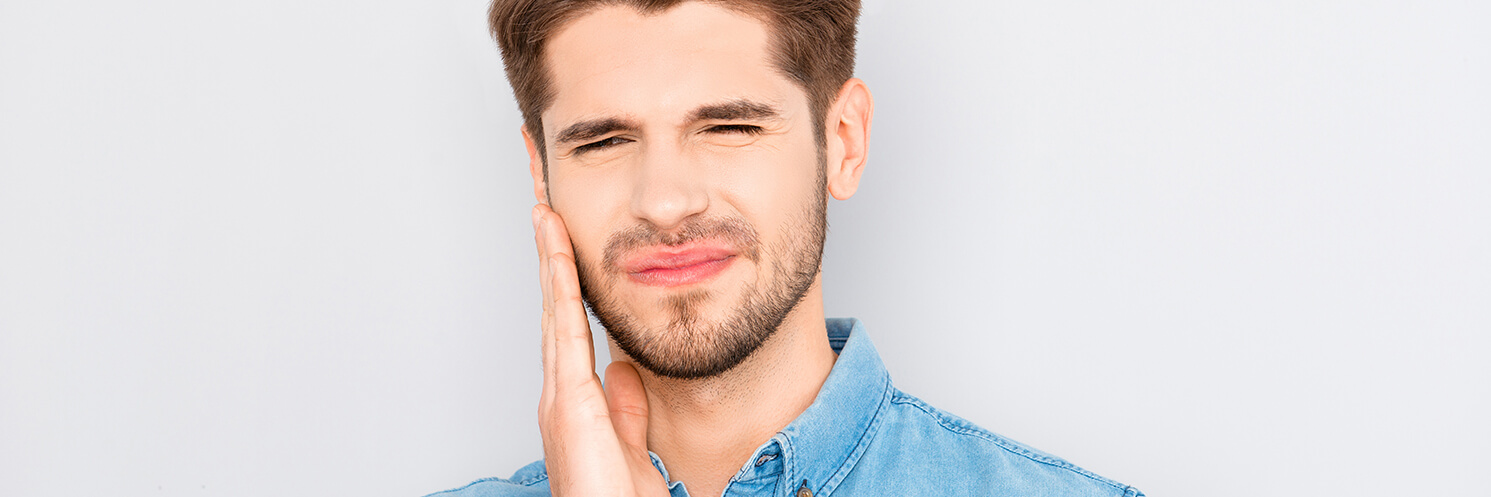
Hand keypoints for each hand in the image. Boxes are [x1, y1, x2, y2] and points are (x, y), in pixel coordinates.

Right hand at [532, 204, 668, 496]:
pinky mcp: (568, 402)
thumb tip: (623, 369)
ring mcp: (558, 393)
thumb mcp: (631, 445)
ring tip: (544, 206)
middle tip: (541, 198)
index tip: (560, 231)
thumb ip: (624, 407)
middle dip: (548, 250)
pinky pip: (564, 329)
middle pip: (553, 303)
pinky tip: (558, 249)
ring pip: (553, 306)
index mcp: (574, 398)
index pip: (569, 321)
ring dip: (549, 254)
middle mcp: (559, 390)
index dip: (564, 275)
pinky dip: (560, 285)